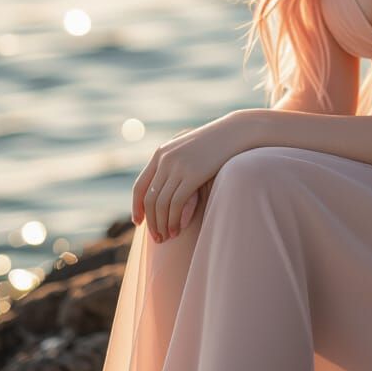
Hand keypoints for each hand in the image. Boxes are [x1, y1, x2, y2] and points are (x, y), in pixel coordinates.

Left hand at [131, 113, 243, 241]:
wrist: (235, 132)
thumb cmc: (216, 145)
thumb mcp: (191, 154)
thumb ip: (178, 171)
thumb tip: (171, 197)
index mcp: (161, 154)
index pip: (140, 185)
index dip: (136, 206)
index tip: (139, 222)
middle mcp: (165, 159)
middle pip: (149, 198)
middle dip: (151, 221)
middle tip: (157, 238)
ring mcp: (178, 166)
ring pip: (160, 203)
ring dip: (161, 224)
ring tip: (167, 237)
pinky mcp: (192, 174)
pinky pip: (175, 203)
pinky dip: (173, 220)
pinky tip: (177, 229)